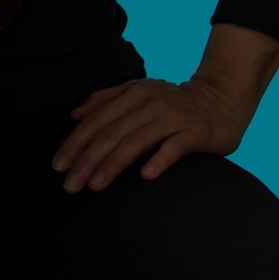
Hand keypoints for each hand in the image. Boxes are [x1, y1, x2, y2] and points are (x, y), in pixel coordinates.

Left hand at [51, 75, 253, 193]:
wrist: (220, 101)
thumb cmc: (172, 104)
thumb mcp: (138, 94)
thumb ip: (105, 100)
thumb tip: (74, 114)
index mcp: (131, 94)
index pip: (96, 121)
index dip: (75, 143)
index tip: (58, 166)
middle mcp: (148, 103)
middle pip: (111, 133)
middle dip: (87, 160)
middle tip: (70, 185)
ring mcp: (172, 117)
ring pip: (136, 141)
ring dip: (113, 164)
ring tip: (95, 185)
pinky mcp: (194, 132)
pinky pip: (174, 147)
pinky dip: (159, 160)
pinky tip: (146, 176)